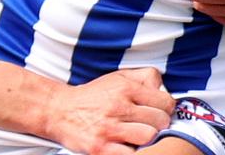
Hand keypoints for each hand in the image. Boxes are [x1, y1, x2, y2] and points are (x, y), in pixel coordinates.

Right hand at [44, 67, 173, 154]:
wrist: (58, 110)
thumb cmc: (93, 96)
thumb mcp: (118, 78)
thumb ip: (145, 78)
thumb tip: (165, 91)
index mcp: (125, 88)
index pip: (165, 102)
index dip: (166, 109)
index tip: (159, 113)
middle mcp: (118, 106)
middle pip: (160, 121)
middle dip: (159, 126)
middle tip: (149, 126)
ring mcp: (109, 128)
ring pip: (148, 137)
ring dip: (147, 140)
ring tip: (138, 137)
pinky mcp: (100, 148)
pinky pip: (130, 154)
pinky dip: (132, 152)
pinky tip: (127, 146)